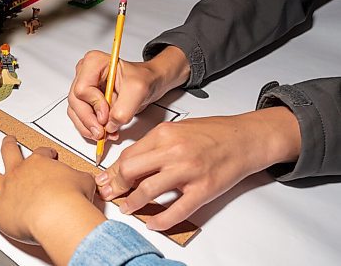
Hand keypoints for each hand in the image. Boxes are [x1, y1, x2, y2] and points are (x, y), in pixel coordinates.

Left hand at [0, 135, 105, 265]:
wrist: (59, 214)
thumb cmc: (71, 198)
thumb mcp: (85, 182)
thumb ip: (83, 179)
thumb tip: (91, 180)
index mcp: (40, 163)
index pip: (42, 153)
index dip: (46, 153)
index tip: (49, 155)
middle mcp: (20, 172)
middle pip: (10, 152)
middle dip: (8, 144)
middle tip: (6, 139)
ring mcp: (6, 189)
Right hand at [68, 47, 189, 140]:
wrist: (150, 82)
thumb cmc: (144, 78)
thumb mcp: (138, 90)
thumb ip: (123, 109)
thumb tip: (109, 126)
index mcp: (94, 62)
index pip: (82, 89)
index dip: (94, 105)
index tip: (107, 114)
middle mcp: (85, 74)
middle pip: (76, 102)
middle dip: (89, 120)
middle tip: (102, 132)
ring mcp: (84, 88)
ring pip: (75, 112)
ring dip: (89, 127)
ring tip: (105, 134)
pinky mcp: (87, 101)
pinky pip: (81, 118)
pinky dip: (92, 128)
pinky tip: (106, 132)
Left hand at [95, 107, 300, 230]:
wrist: (244, 138)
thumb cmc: (213, 133)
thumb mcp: (178, 129)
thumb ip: (154, 144)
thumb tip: (130, 162)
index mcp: (165, 133)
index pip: (128, 154)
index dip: (113, 170)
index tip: (106, 178)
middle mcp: (174, 150)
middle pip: (131, 170)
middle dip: (116, 186)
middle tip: (111, 194)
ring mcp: (189, 171)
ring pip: (148, 190)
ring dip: (132, 203)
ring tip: (127, 208)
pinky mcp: (203, 189)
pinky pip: (176, 210)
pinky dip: (161, 220)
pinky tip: (153, 223)